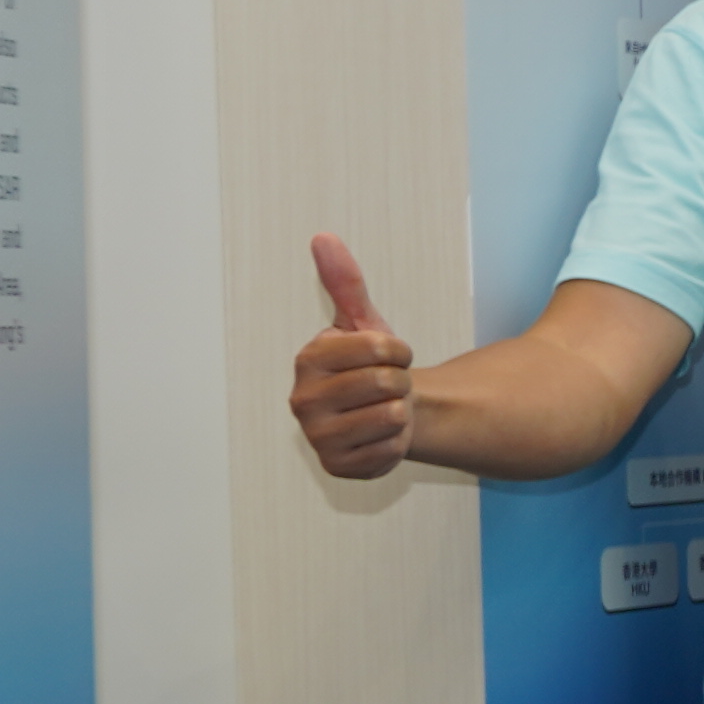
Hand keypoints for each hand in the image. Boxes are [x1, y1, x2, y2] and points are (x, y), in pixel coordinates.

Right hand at [291, 232, 420, 478]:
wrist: (384, 411)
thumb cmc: (370, 365)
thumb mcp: (362, 323)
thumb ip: (345, 283)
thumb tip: (323, 237)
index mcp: (307, 360)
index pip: (381, 348)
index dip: (399, 351)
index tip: (389, 356)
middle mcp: (302, 400)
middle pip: (387, 384)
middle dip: (401, 382)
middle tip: (388, 386)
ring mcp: (317, 437)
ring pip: (392, 417)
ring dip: (401, 413)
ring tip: (383, 409)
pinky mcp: (338, 466)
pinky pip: (392, 451)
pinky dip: (397, 443)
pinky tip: (382, 436)